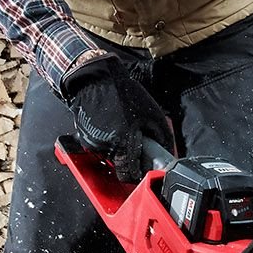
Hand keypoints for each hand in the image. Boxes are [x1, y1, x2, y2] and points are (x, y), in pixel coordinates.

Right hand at [62, 57, 173, 180]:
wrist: (95, 78)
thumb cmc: (123, 93)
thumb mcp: (154, 115)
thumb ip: (163, 139)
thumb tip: (166, 156)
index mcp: (122, 143)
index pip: (128, 175)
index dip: (138, 174)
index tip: (144, 169)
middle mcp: (104, 146)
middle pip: (120, 165)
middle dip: (130, 157)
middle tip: (137, 142)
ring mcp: (92, 142)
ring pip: (110, 155)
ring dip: (119, 146)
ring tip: (124, 126)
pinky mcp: (85, 135)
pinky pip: (101, 144)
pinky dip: (108, 139)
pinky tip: (113, 123)